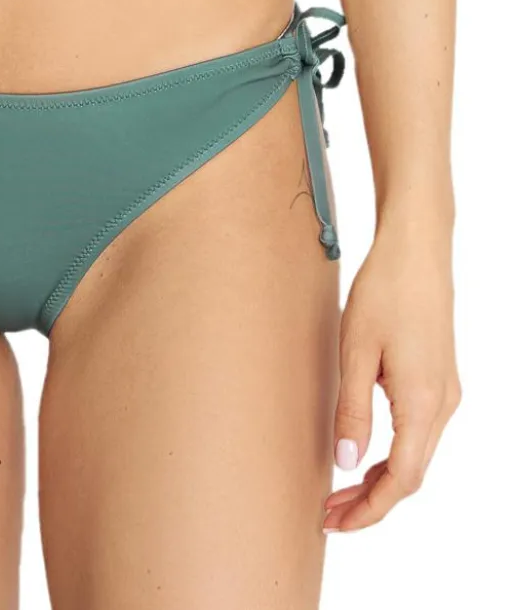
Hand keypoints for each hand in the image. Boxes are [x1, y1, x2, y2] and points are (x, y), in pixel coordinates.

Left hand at [322, 224, 460, 532]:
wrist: (417, 251)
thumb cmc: (384, 293)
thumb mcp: (356, 351)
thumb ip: (353, 410)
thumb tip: (347, 463)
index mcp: (424, 404)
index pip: (401, 480)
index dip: (368, 510)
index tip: (333, 522)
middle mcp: (443, 405)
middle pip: (411, 475)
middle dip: (370, 501)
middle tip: (327, 513)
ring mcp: (445, 392)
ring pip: (416, 456)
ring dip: (380, 479)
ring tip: (338, 490)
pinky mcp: (439, 379)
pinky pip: (418, 433)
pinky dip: (392, 454)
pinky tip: (364, 452)